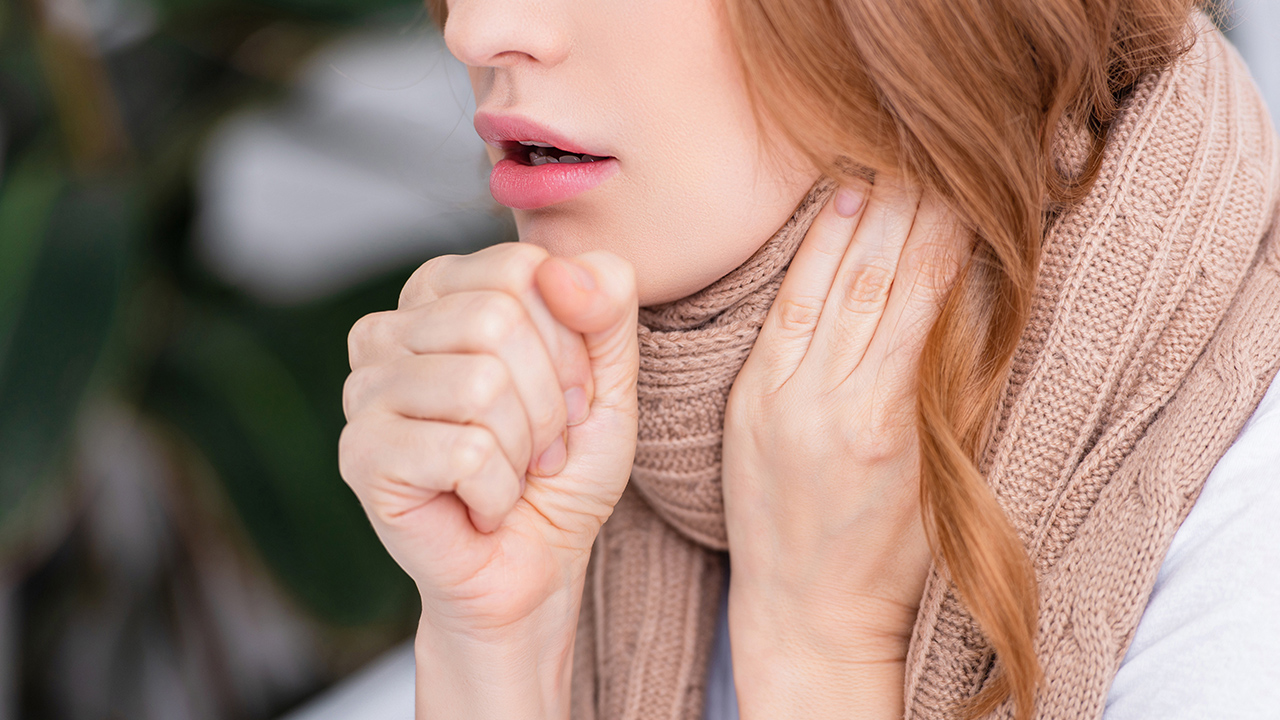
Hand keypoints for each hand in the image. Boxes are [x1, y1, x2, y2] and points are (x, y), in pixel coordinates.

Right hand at [339, 243, 639, 718]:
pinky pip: (463, 453)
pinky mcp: (361, 454)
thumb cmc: (562, 469)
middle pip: (497, 320)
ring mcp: (364, 390)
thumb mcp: (610, 378)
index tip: (567, 395)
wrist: (532, 567)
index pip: (522, 268)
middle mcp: (389, 329)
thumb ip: (605, 306)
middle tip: (540, 447)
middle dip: (548, 399)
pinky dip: (497, 492)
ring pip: (480, 386)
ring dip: (524, 449)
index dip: (569, 341)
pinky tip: (480, 505)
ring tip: (510, 472)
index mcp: (442, 292)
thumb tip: (560, 269)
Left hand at [722, 177, 966, 717]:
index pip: (925, 301)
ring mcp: (779, 398)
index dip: (949, 235)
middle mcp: (829, 401)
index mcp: (889, 423)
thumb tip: (970, 297)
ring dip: (862, 219)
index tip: (972, 186)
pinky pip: (783, 313)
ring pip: (829, 285)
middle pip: (878, 280)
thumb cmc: (892, 557)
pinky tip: (833, 212)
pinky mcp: (749, 401)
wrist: (808, 612)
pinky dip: (810, 258)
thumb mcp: (940, 476)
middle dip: (910, 209)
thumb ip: (948, 385)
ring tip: (887, 164)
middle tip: (935, 153)